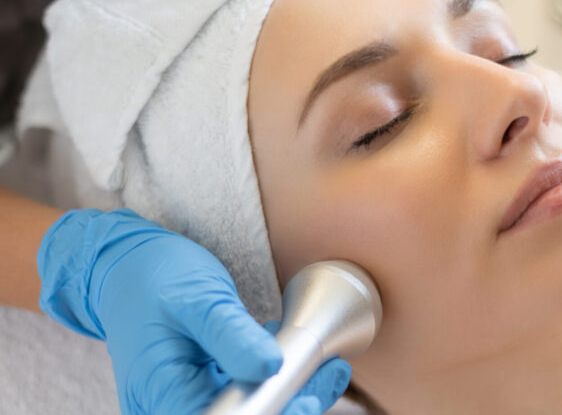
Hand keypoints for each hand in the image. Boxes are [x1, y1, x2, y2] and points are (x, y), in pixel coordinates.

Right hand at [38, 208, 350, 413]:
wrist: (127, 268)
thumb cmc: (154, 277)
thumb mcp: (198, 297)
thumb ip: (232, 334)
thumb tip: (271, 365)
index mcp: (159, 391)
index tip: (306, 400)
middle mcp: (167, 406)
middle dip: (287, 405)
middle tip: (328, 375)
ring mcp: (184, 401)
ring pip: (246, 411)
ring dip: (289, 395)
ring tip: (327, 367)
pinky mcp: (201, 391)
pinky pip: (243, 396)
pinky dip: (275, 382)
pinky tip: (300, 362)